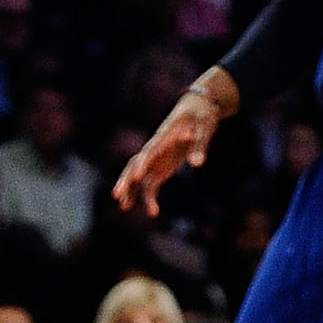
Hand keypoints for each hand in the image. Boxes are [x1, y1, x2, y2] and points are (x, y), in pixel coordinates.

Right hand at [114, 88, 220, 216]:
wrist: (198, 109)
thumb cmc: (201, 116)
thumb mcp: (205, 127)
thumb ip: (199, 145)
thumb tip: (197, 164)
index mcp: (164, 136)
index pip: (149, 150)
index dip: (142, 163)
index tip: (136, 176)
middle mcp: (156, 148)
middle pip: (135, 163)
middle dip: (126, 179)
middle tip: (117, 195)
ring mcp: (157, 158)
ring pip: (138, 175)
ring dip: (131, 190)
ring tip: (124, 206)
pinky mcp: (161, 168)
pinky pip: (150, 184)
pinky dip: (148, 197)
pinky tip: (153, 213)